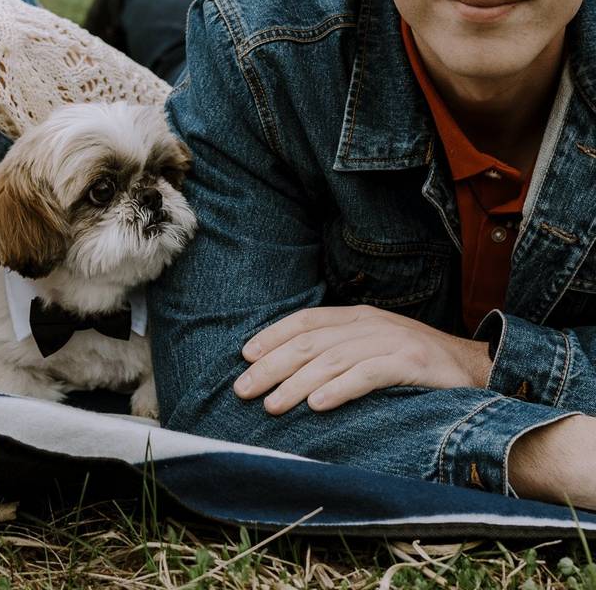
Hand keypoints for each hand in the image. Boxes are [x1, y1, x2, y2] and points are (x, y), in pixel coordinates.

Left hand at [234, 305, 492, 414]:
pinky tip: (317, 404)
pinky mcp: (413, 362)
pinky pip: (369, 374)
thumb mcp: (373, 349)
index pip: (305, 320)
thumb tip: (288, 371)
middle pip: (310, 342)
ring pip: (333, 359)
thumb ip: (338, 352)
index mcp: (357, 317)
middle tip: (244, 390)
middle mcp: (370, 323)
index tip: (244, 356)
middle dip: (272, 366)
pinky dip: (340, 389)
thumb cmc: (416, 365)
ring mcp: (392, 341)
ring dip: (297, 384)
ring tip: (272, 405)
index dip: (272, 336)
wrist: (478, 368)